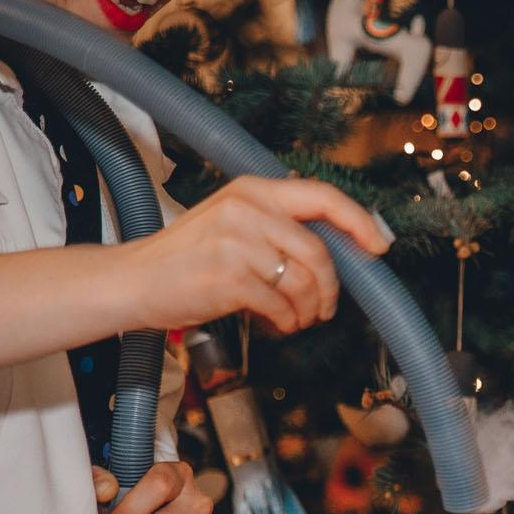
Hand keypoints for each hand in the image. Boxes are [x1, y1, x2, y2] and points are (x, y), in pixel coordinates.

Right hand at [113, 175, 390, 335]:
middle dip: (332, 288)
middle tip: (324, 309)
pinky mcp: (229, 277)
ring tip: (296, 319)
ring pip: (305, 282)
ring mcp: (237, 242)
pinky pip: (281, 305)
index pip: (323, 196)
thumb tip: (339, 249)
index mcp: (252, 190)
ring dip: (309, 310)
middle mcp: (246, 209)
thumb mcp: (233, 223)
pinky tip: (276, 324)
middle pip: (320, 252)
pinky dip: (286, 322)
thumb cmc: (187, 259)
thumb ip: (278, 227)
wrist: (134, 280)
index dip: (359, 222)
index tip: (379, 246)